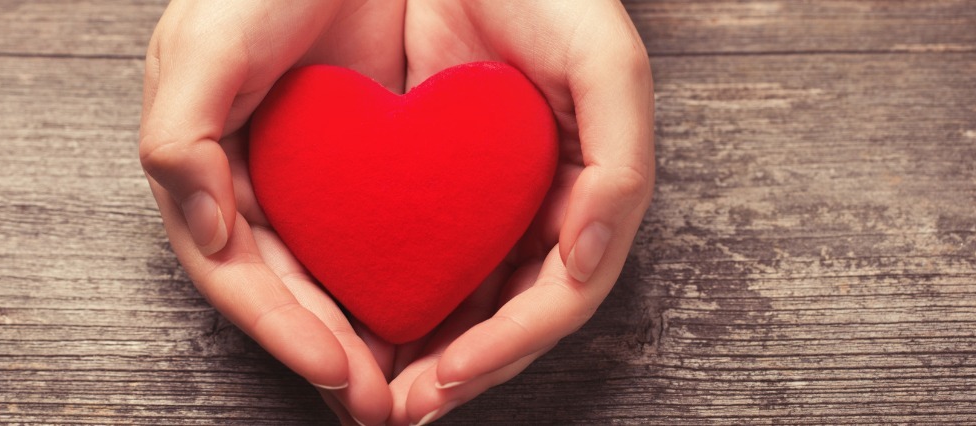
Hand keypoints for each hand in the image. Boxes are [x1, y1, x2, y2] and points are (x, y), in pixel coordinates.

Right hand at [138, 1, 405, 423]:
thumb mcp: (198, 48)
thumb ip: (178, 139)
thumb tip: (205, 233)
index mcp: (205, 173)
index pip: (238, 274)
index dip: (282, 328)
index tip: (337, 369)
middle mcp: (254, 188)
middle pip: (289, 295)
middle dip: (331, 355)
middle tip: (382, 407)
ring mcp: (310, 183)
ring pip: (334, 282)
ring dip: (366, 341)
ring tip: (410, 390)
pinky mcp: (363, 167)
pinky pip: (379, 240)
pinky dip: (397, 287)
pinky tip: (433, 323)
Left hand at [384, 1, 654, 422]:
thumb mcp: (606, 65)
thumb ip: (620, 168)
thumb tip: (582, 267)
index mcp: (586, 196)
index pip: (556, 298)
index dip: (509, 347)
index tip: (449, 377)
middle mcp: (539, 210)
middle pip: (504, 317)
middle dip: (459, 370)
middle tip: (403, 410)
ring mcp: (488, 202)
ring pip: (458, 299)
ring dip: (421, 353)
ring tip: (375, 394)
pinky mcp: (434, 183)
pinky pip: (414, 255)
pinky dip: (391, 298)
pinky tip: (355, 325)